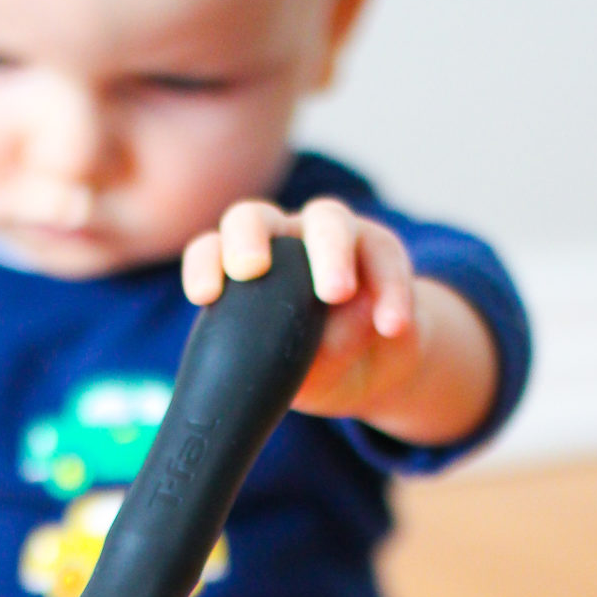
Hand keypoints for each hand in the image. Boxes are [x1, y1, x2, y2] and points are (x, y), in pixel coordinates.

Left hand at [181, 197, 497, 441]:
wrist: (375, 368)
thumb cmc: (318, 368)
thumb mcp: (297, 379)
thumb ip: (289, 364)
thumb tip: (299, 353)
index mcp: (244, 272)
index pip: (211, 252)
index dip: (204, 265)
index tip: (204, 296)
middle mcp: (281, 243)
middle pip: (256, 217)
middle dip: (250, 238)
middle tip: (254, 270)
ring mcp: (331, 238)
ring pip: (327, 219)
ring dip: (329, 252)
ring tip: (335, 293)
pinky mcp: (379, 250)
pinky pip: (384, 257)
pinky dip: (390, 290)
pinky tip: (391, 326)